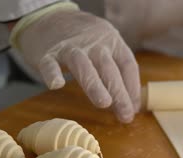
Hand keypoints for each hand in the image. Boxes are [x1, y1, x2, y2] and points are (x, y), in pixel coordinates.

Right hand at [17, 10, 139, 122]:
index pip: (127, 65)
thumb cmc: (86, 42)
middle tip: (125, 115)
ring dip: (95, 85)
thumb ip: (118, 74)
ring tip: (104, 103)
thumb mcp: (107, 49)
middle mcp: (94, 43)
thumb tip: (132, 107)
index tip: (134, 109)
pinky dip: (52, 73)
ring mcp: (70, 47)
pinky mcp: (48, 53)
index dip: (133, 88)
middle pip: (109, 68)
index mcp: (113, 42)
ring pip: (84, 66)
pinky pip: (50, 63)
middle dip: (119, 93)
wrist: (50, 17)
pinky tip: (57, 84)